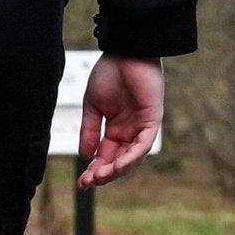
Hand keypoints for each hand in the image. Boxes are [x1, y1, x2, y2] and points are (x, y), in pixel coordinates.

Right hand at [77, 55, 164, 184]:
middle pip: (119, 161)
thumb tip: (85, 156)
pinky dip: (131, 157)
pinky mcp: (152, 120)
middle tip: (88, 183)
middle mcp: (130, 131)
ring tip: (100, 177)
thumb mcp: (93, 106)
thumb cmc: (110, 73)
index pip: (106, 156)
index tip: (81, 183)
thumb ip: (89, 130)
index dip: (94, 170)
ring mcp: (142, 127)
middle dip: (104, 174)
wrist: (124, 50)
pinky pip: (143, 144)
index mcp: (115, 129)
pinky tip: (117, 165)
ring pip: (132, 157)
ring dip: (116, 170)